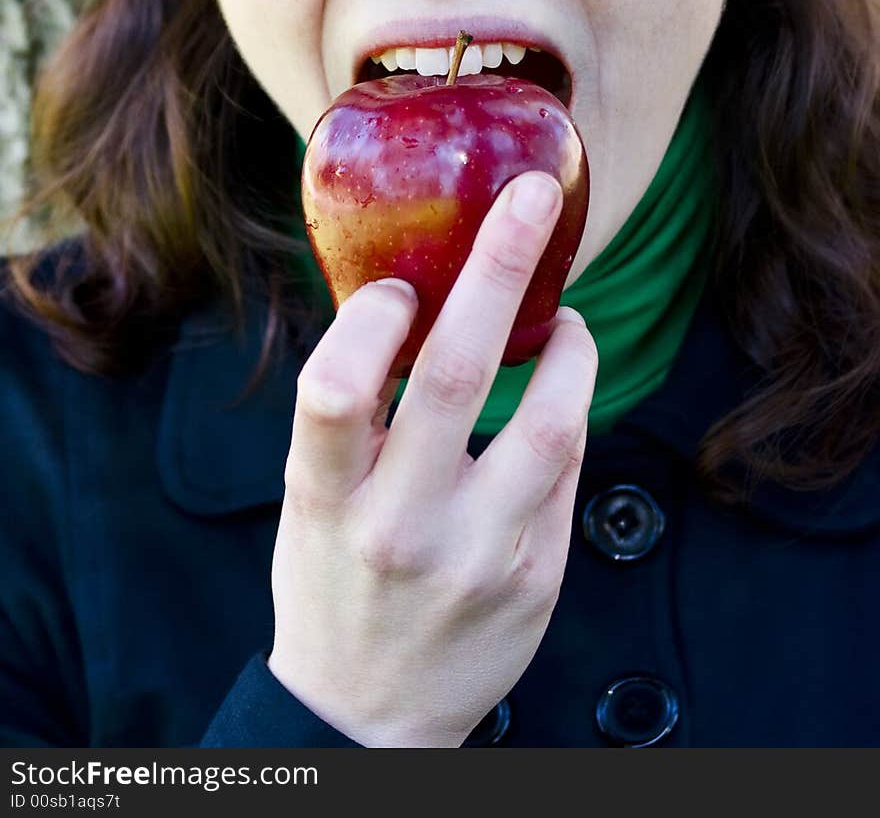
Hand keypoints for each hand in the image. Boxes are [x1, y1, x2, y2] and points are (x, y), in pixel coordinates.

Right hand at [267, 170, 597, 746]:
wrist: (369, 716)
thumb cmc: (333, 579)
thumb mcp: (311, 502)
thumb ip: (351, 418)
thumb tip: (409, 297)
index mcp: (326, 500)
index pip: (336, 390)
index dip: (371, 318)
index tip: (397, 284)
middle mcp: (403, 527)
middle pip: (458, 377)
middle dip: (498, 269)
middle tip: (527, 201)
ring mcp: (479, 556)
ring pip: (550, 425)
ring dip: (570, 350)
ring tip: (565, 319)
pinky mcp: (537, 579)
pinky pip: (568, 470)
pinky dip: (570, 412)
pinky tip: (561, 393)